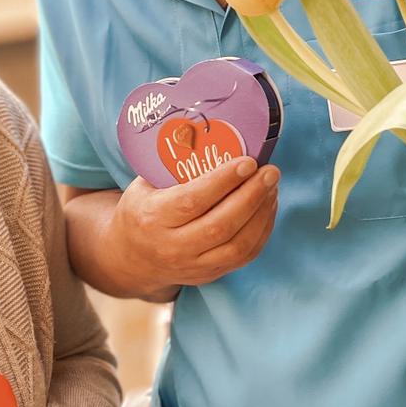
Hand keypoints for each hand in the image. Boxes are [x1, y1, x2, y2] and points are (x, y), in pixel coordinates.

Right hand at [108, 156, 279, 296]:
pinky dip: (262, 231)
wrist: (133, 258)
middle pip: (220, 225)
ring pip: (237, 245)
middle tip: (270, 172)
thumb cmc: (142, 211)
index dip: (224, 181)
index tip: (247, 162)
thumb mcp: (143, 186)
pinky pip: (244, 256)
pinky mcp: (210, 275)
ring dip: (261, 214)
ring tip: (272, 187)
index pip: (193, 200)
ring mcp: (193, 265)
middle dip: (251, 196)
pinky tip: (267, 208)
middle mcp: (172, 246)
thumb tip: (209, 131)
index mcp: (153, 218)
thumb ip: (171, 166)